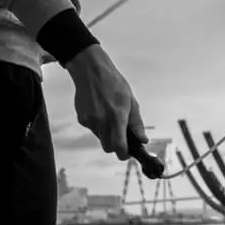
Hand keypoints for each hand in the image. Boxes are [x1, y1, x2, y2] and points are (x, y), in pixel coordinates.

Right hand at [64, 45, 154, 172]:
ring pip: (100, 138)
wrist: (90, 71)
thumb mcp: (131, 101)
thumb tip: (143, 139)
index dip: (123, 154)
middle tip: (121, 137)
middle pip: (108, 147)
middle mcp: (102, 121)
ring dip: (106, 134)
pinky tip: (100, 111)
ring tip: (109, 116)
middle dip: (115, 146)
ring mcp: (90, 120)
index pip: (118, 146)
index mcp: (117, 116)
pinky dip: (97, 125)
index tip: (127, 154)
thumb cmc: (112, 82)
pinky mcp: (82, 119)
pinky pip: (92, 129)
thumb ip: (136, 123)